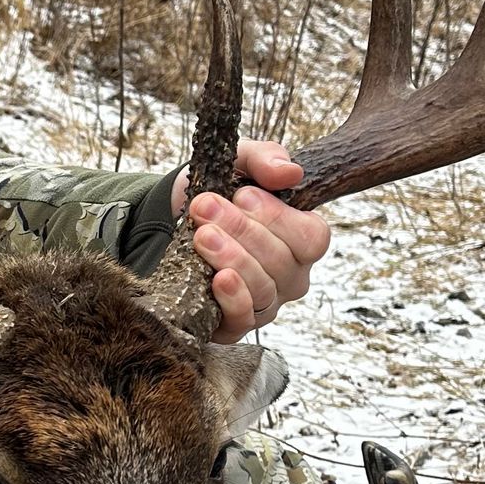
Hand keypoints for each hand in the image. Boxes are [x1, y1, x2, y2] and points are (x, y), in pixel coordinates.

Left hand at [171, 140, 330, 344]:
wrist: (173, 215)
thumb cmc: (220, 190)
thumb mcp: (239, 163)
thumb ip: (266, 159)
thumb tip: (290, 172)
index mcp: (302, 239)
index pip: (311, 238)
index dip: (278, 219)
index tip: (242, 196)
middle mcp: (290, 276)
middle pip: (281, 262)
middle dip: (241, 231)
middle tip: (205, 207)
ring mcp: (265, 303)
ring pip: (261, 289)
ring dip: (231, 258)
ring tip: (202, 235)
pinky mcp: (235, 324)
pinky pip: (243, 320)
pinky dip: (232, 299)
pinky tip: (217, 279)